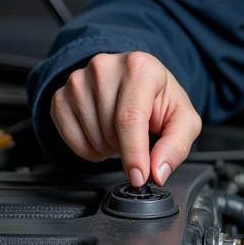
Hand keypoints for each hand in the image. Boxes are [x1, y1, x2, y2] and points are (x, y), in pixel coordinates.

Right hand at [49, 51, 201, 185]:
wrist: (135, 83)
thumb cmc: (158, 99)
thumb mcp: (182, 119)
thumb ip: (176, 144)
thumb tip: (158, 170)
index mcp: (139, 67)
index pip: (130, 118)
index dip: (134, 153)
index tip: (139, 177)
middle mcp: (105, 67)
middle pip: (109, 130)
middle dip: (125, 150)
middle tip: (138, 139)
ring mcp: (78, 80)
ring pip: (90, 136)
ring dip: (108, 149)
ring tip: (121, 133)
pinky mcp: (60, 96)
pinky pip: (70, 139)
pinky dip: (88, 149)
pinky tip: (102, 135)